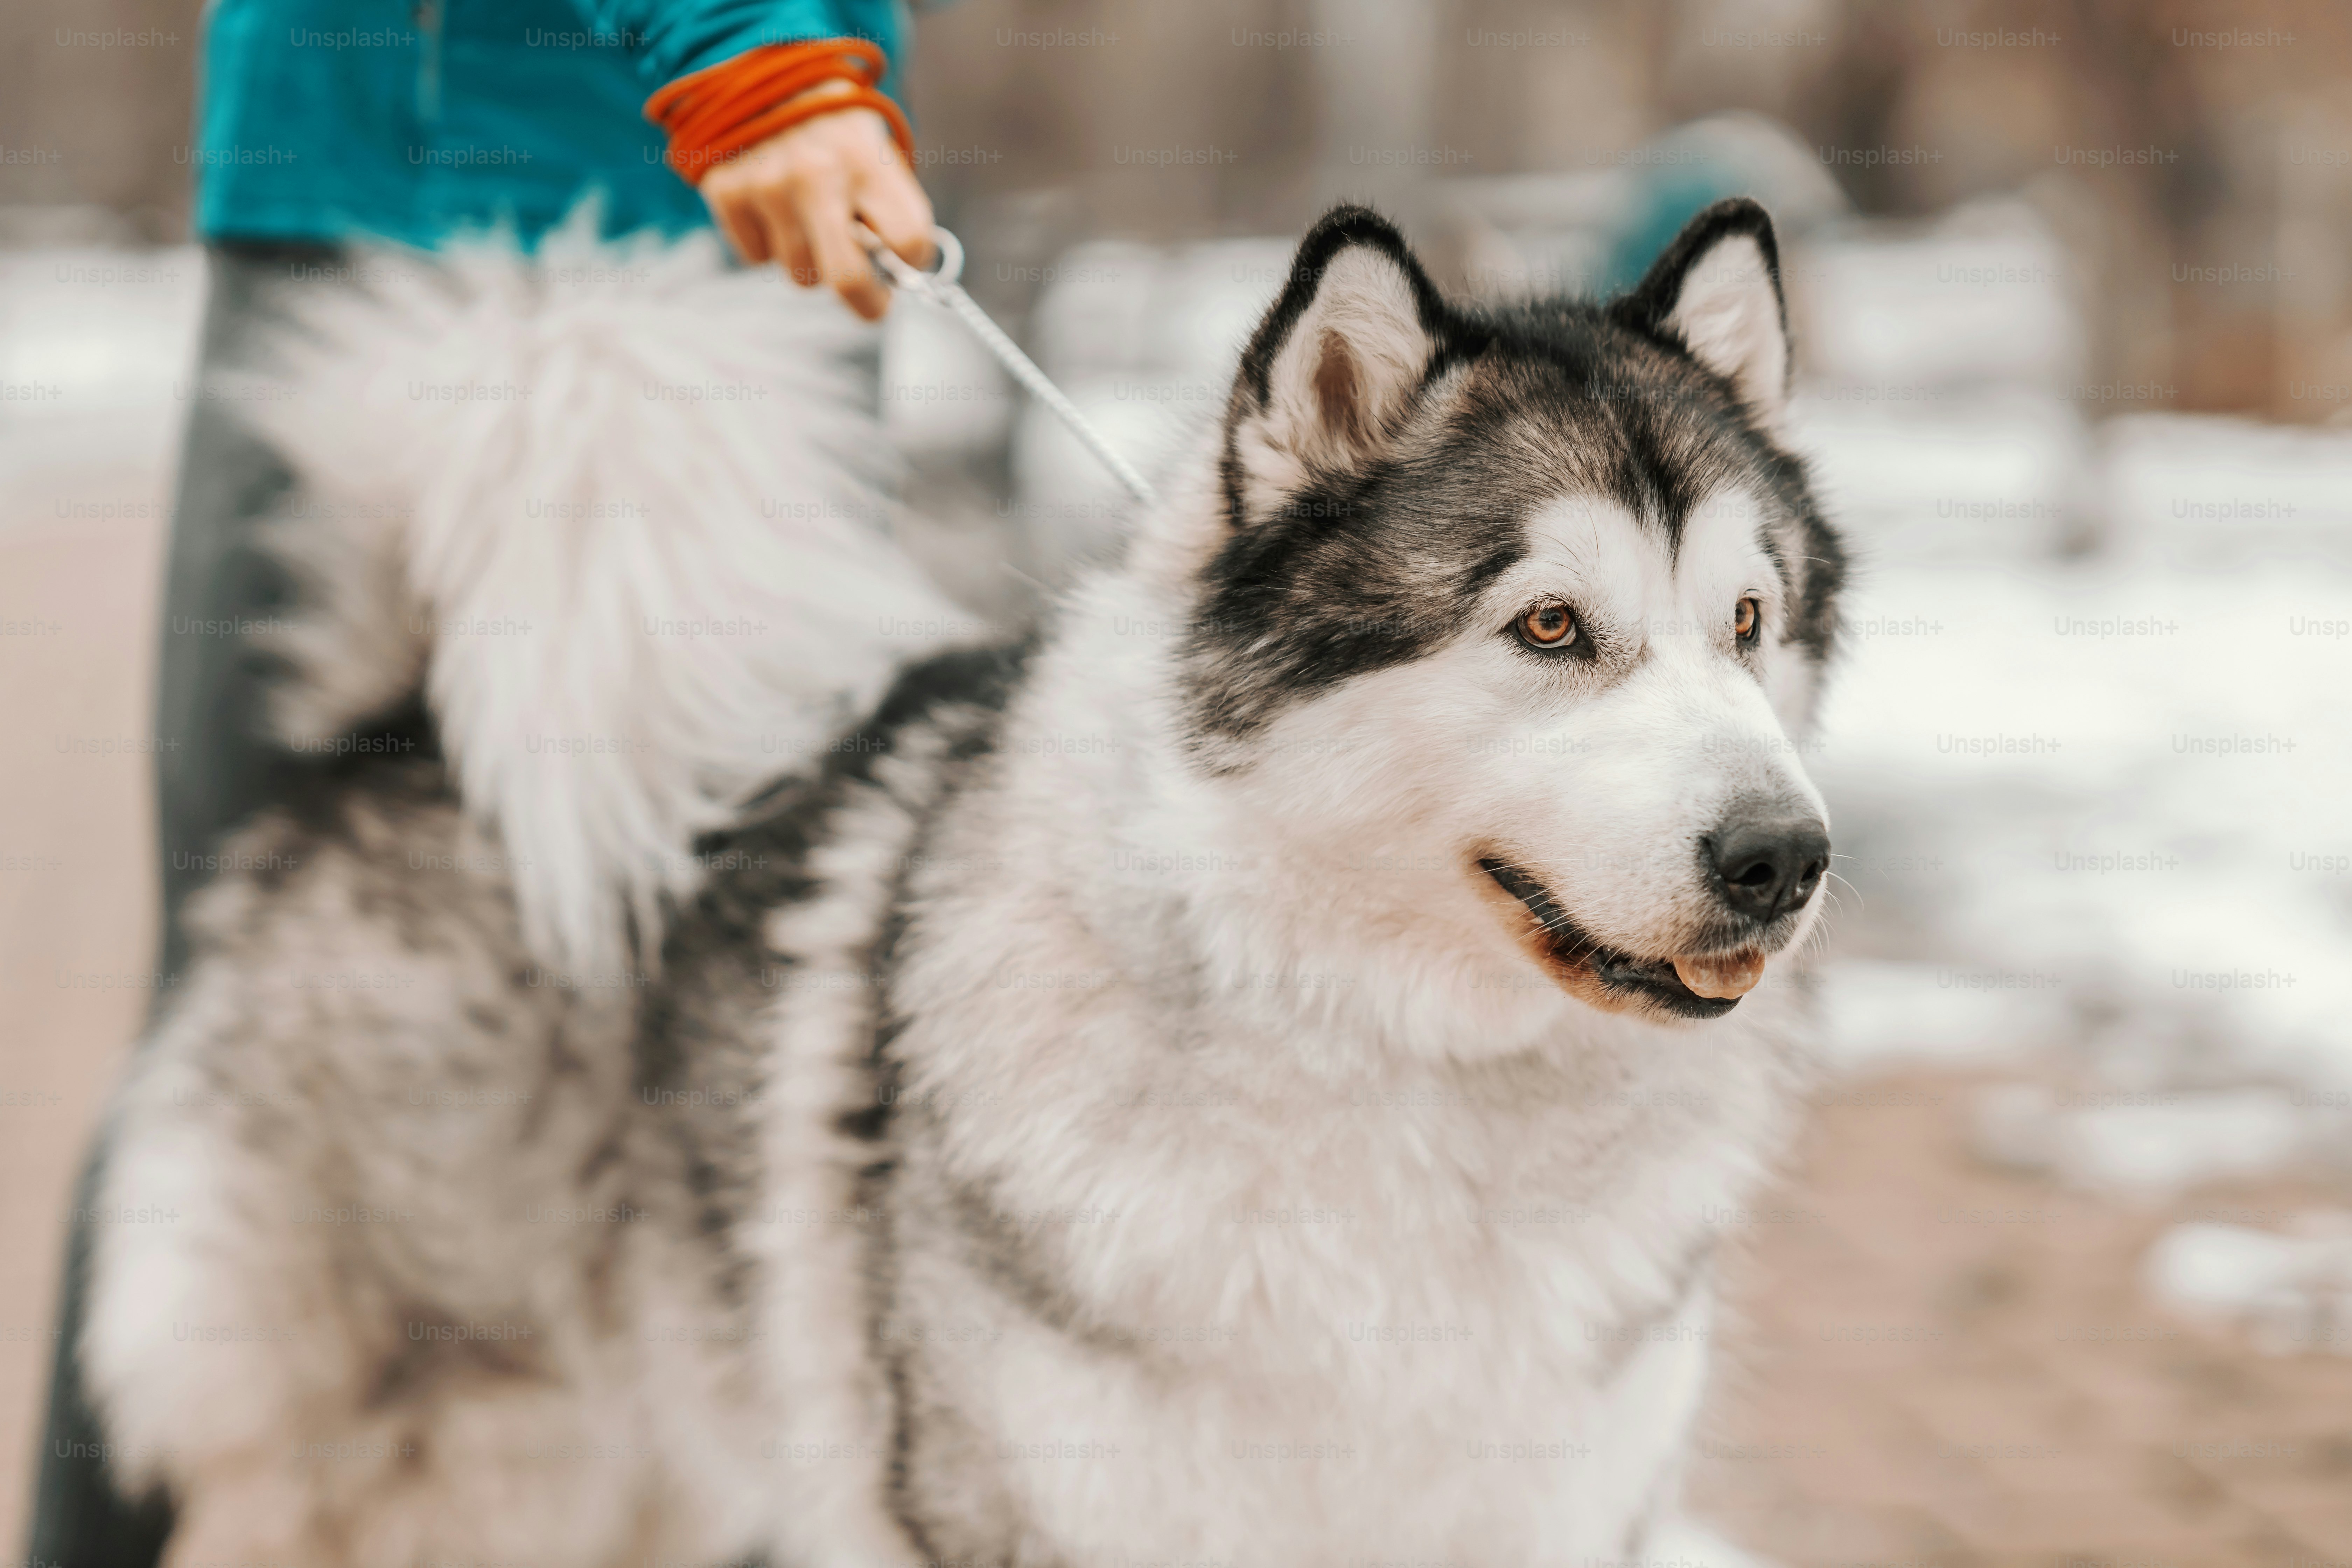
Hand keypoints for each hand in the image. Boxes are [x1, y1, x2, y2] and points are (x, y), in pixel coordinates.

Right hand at [700, 79, 933, 319]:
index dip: (910, 260)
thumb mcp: (876, 152)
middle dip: (866, 302)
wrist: (762, 76)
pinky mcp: (727, 191)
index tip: (901, 259)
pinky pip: (756, 256)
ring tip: (808, 218)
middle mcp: (818, 174)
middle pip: (847, 279)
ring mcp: (768, 186)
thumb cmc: (834, 131)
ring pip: (801, 275)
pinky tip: (771, 205)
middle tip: (870, 299)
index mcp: (868, 160)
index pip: (908, 242)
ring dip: (810, 260)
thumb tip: (895, 275)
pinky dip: (767, 242)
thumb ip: (890, 209)